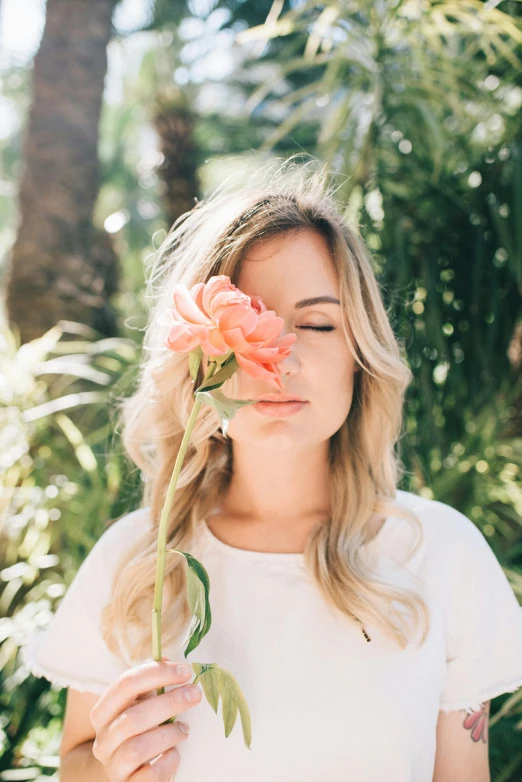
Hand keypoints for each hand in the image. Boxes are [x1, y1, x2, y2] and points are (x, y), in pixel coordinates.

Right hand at [90, 656, 201, 780]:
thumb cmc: (136, 730)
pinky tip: (175, 753)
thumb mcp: (138, 704)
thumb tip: (166, 659)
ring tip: (185, 728)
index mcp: (102, 712)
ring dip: (168, 734)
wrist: (124, 773)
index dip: (156, 674)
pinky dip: (167, 761)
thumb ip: (149, 683)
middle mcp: (102, 740)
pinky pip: (149, 775)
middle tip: (194, 694)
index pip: (125, 685)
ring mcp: (113, 766)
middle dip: (169, 703)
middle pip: (132, 718)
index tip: (185, 671)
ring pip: (137, 749)